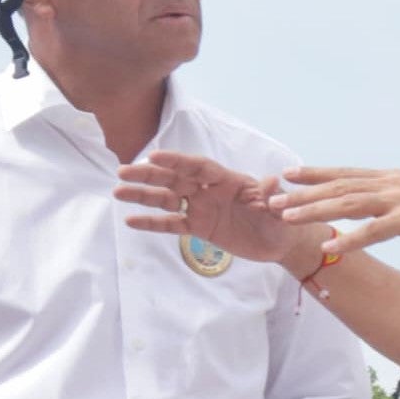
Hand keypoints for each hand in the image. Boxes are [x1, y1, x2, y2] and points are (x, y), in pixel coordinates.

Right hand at [117, 153, 332, 277]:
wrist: (280, 242)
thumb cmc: (282, 220)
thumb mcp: (280, 211)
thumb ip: (272, 197)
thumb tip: (273, 181)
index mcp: (227, 180)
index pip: (198, 167)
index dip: (177, 161)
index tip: (155, 155)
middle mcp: (209, 191)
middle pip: (175, 179)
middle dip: (150, 175)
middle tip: (123, 171)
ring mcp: (201, 208)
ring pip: (167, 199)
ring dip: (143, 195)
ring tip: (118, 192)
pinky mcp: (198, 228)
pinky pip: (172, 224)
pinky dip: (152, 223)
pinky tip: (130, 221)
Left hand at [266, 168, 399, 262]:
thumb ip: (396, 202)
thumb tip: (379, 207)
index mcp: (394, 179)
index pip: (347, 173)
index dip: (316, 173)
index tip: (288, 173)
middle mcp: (394, 184)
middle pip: (340, 186)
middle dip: (304, 192)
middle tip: (272, 196)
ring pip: (350, 203)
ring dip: (316, 210)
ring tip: (287, 217)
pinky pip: (375, 230)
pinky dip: (351, 237)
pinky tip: (330, 245)